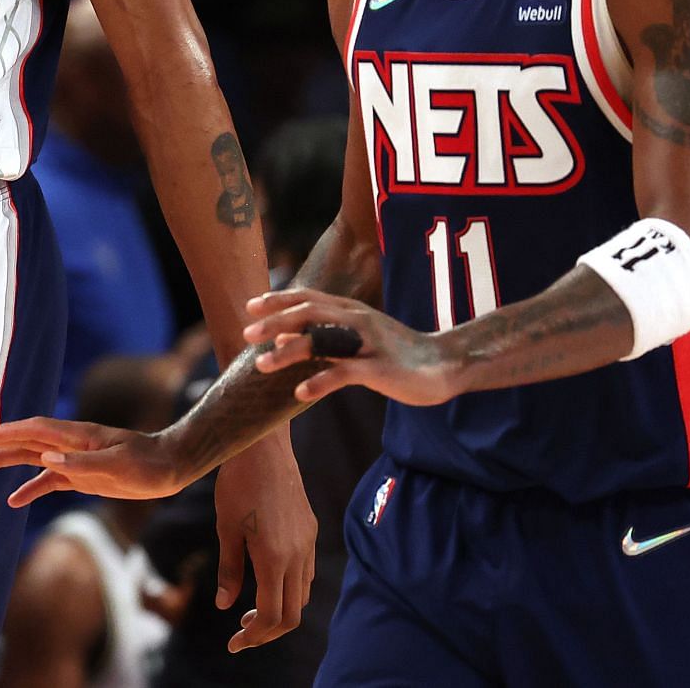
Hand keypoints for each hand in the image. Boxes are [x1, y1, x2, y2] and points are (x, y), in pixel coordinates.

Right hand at [0, 418, 185, 506]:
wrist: (170, 467)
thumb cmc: (148, 465)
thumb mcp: (118, 466)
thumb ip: (82, 464)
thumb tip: (45, 459)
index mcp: (77, 436)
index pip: (32, 430)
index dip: (3, 432)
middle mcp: (70, 444)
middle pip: (25, 441)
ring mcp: (74, 459)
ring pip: (32, 458)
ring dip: (5, 463)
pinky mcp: (82, 475)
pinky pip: (49, 480)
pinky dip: (30, 488)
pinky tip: (14, 501)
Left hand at [213, 434, 314, 652]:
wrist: (263, 446)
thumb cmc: (237, 485)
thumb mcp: (226, 529)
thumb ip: (229, 571)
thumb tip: (226, 606)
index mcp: (274, 557)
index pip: (272, 616)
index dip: (253, 636)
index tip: (233, 642)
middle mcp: (297, 554)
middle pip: (293, 614)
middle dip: (268, 632)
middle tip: (242, 634)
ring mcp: (307, 541)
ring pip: (303, 594)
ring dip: (281, 611)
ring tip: (253, 610)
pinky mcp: (310, 529)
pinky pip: (307, 571)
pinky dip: (291, 588)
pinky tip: (269, 580)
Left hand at [244, 287, 456, 405]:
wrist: (443, 365)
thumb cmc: (395, 352)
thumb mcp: (356, 339)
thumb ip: (321, 336)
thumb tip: (280, 337)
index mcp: (351, 310)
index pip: (308, 297)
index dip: (279, 300)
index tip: (251, 306)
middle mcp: (357, 320)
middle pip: (309, 313)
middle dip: (275, 321)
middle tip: (246, 333)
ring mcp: (368, 344)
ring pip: (322, 342)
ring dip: (288, 352)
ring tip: (261, 365)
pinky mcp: (379, 369)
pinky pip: (344, 374)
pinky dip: (320, 381)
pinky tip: (300, 392)